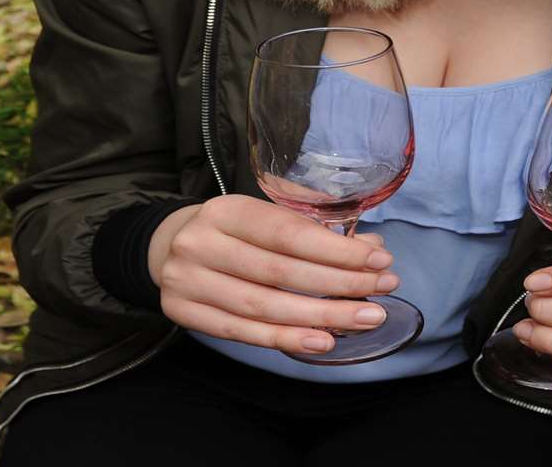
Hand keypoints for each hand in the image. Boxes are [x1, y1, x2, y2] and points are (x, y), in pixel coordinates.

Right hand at [150, 194, 398, 354]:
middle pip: (281, 272)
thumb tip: (372, 248)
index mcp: (227, 210)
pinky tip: (322, 340)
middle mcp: (201, 243)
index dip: (338, 250)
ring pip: (265, 307)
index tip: (380, 260)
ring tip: (366, 318)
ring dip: (322, 316)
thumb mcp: (267, 217)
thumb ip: (316, 231)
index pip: (289, 234)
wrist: (168, 247)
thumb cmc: (234, 231)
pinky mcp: (183, 313)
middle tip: (383, 291)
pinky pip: (243, 332)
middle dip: (340, 284)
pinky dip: (286, 339)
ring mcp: (187, 281)